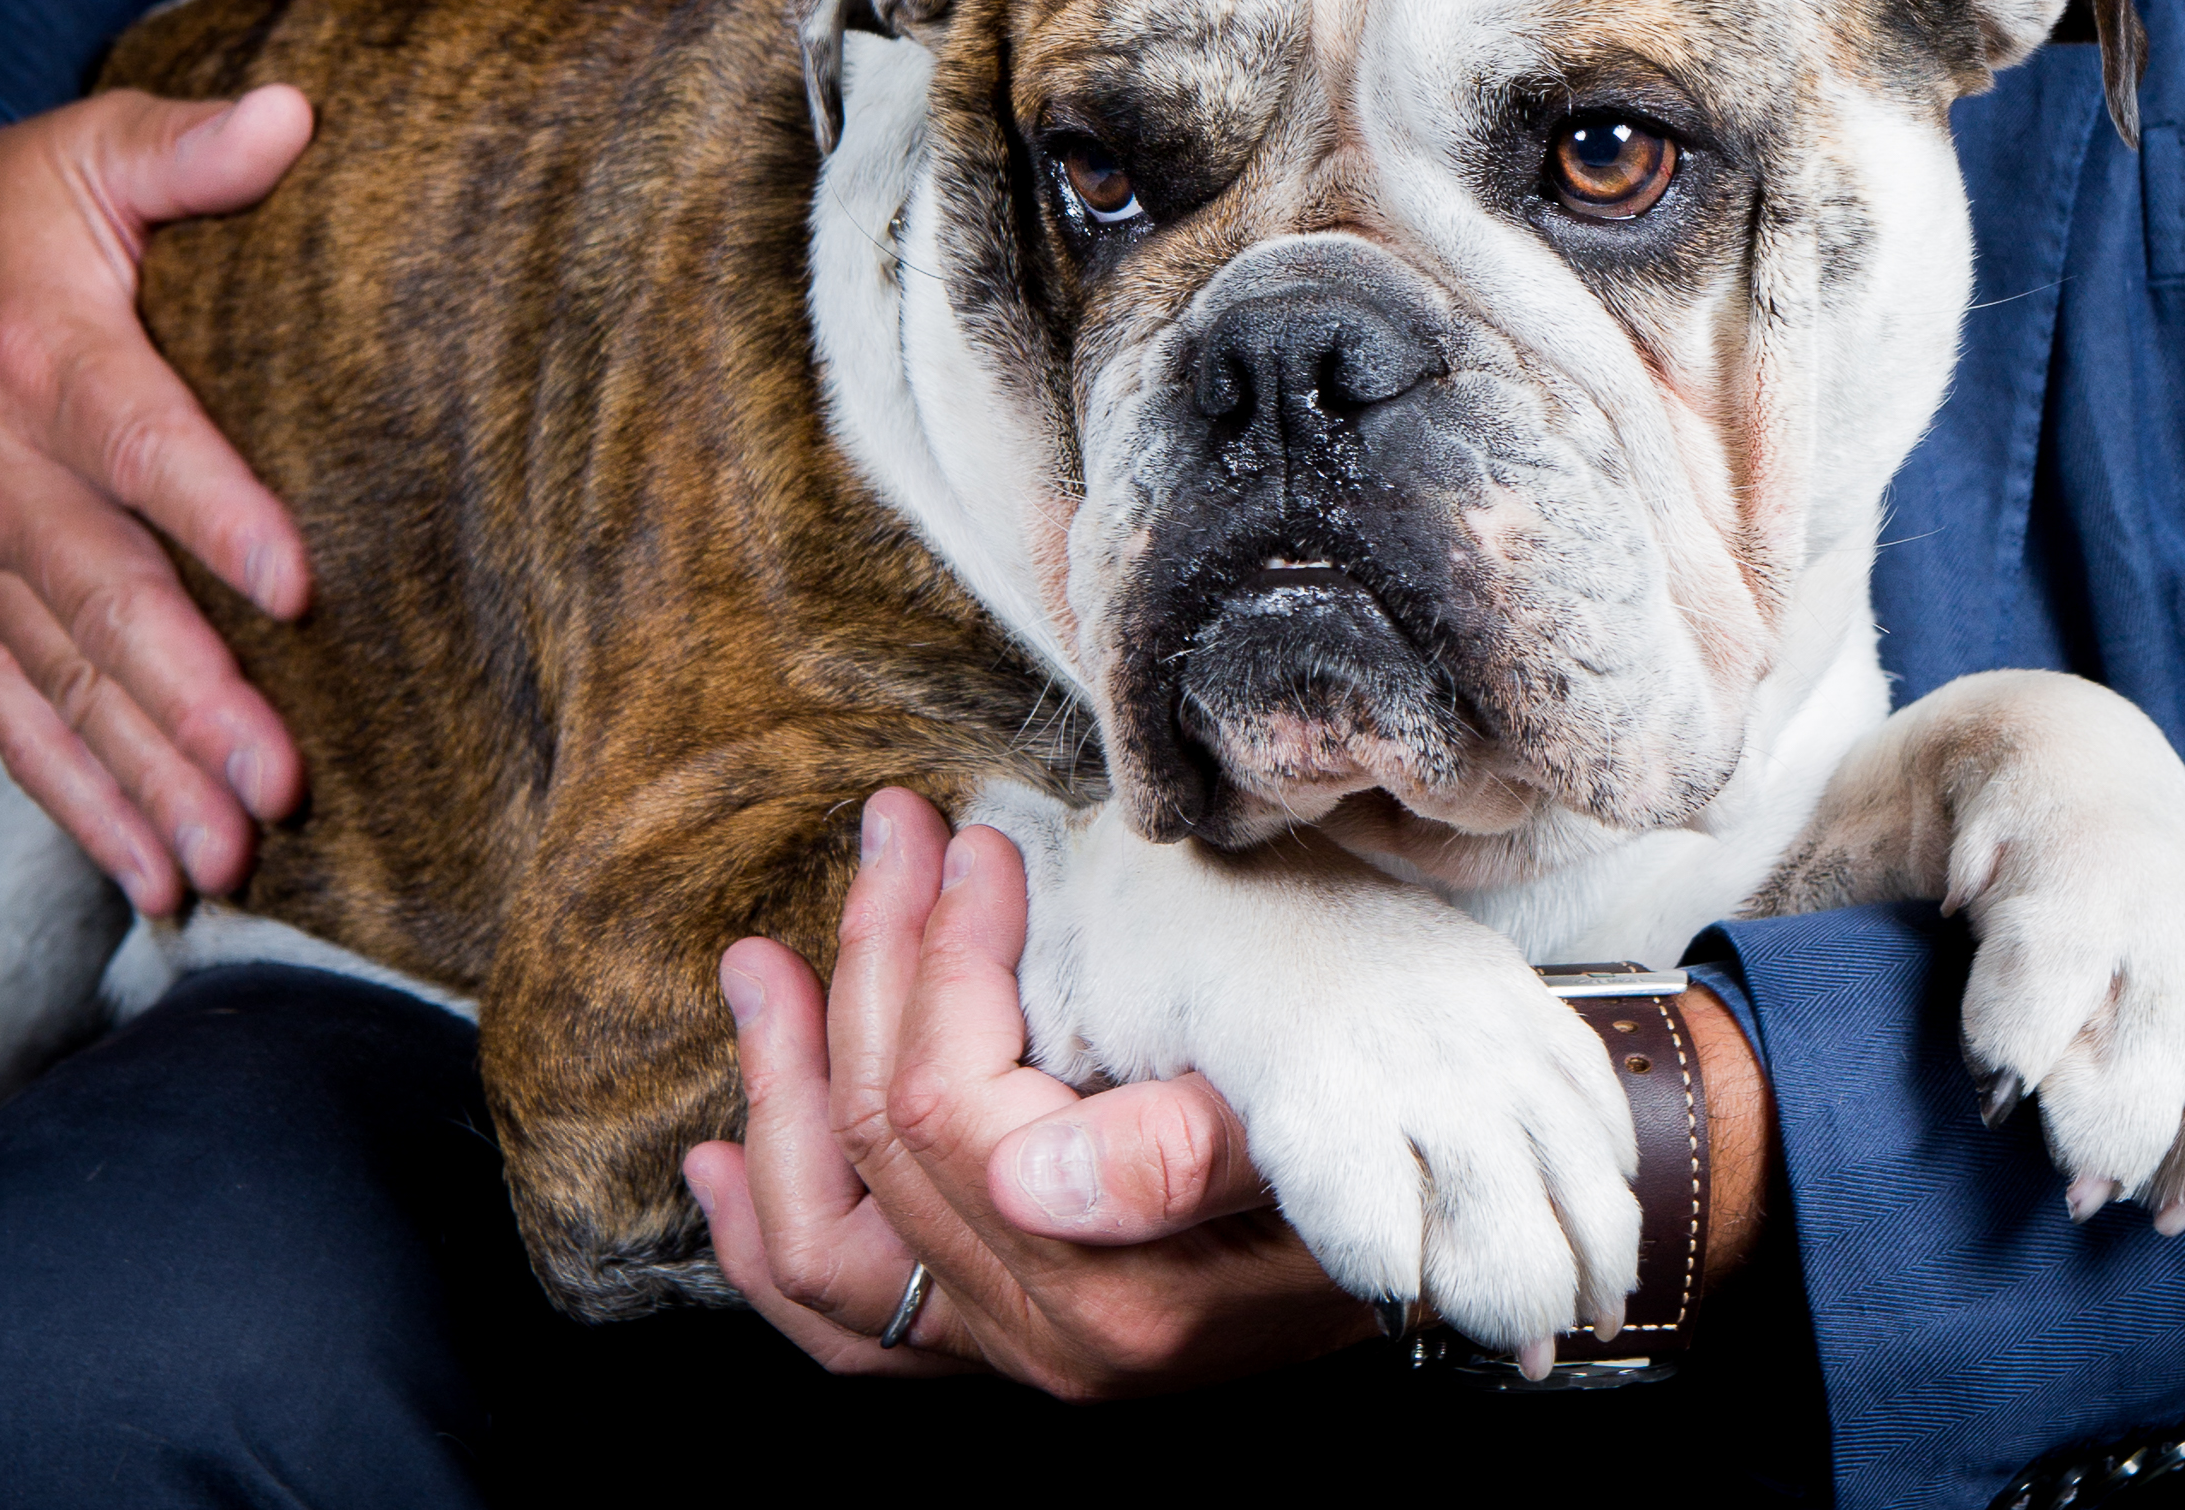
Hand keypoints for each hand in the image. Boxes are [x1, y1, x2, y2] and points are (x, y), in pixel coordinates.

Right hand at [0, 91, 314, 913]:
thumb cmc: (3, 207)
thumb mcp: (88, 149)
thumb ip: (192, 146)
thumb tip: (297, 114)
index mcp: (45, 362)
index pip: (141, 446)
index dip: (217, 512)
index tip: (297, 583)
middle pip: (107, 603)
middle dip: (192, 702)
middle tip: (277, 785)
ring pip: (64, 684)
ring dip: (146, 779)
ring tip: (226, 862)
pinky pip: (14, 717)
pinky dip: (80, 799)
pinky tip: (151, 873)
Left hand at [683, 790, 1378, 1394]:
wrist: (1469, 1213)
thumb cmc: (1403, 1124)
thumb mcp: (1320, 1119)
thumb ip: (1183, 1156)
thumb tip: (1033, 1171)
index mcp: (1124, 1286)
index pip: (952, 1110)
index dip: (945, 959)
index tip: (981, 842)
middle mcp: (1054, 1342)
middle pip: (881, 1150)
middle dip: (869, 968)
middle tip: (891, 834)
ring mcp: (1019, 1350)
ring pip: (828, 1245)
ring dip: (778, 1091)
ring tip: (759, 967)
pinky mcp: (1006, 1340)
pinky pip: (846, 1324)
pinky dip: (767, 1239)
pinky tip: (714, 1165)